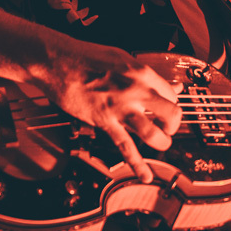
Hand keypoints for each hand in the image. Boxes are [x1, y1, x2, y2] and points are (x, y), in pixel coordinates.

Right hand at [33, 38, 181, 183]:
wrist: (57, 62)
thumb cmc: (85, 56)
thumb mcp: (122, 58)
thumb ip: (146, 74)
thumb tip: (170, 84)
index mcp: (141, 72)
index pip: (170, 94)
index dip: (171, 104)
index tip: (165, 109)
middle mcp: (136, 90)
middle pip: (171, 113)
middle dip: (173, 125)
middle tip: (167, 127)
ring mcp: (120, 107)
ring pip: (153, 133)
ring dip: (161, 142)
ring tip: (160, 144)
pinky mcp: (104, 121)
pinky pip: (125, 146)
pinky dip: (137, 164)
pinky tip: (145, 174)